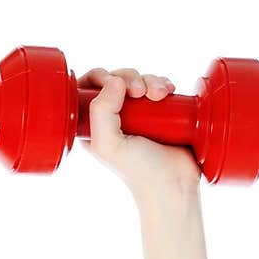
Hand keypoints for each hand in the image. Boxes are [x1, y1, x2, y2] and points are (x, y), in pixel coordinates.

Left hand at [77, 67, 200, 202]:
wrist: (173, 182)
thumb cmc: (138, 170)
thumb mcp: (108, 145)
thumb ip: (101, 112)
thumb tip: (115, 80)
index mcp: (93, 127)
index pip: (85, 89)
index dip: (97, 76)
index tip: (113, 82)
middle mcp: (113, 119)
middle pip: (114, 79)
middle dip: (129, 77)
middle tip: (140, 92)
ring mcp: (137, 115)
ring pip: (138, 80)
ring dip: (150, 80)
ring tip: (160, 96)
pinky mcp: (158, 113)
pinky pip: (157, 86)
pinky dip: (162, 84)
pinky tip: (168, 93)